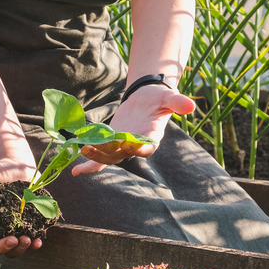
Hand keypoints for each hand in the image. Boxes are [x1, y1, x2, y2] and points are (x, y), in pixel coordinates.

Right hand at [0, 210, 42, 257]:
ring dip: (17, 250)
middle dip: (0, 249)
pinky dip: (32, 246)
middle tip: (13, 239)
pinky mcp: (25, 230)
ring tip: (27, 239)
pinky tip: (38, 241)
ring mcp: (9, 232)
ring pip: (9, 252)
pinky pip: (27, 245)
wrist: (21, 168)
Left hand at [72, 84, 195, 174]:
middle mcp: (137, 147)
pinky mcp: (112, 144)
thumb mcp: (169, 97)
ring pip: (109, 157)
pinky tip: (76, 172)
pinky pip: (101, 160)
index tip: (128, 145)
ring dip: (96, 156)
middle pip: (122, 153)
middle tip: (93, 147)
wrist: (148, 98)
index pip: (146, 147)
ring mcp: (123, 147)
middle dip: (108, 151)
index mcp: (152, 138)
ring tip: (82, 149)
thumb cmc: (159, 98)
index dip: (137, 148)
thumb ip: (178, 102)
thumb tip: (191, 105)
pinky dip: (90, 166)